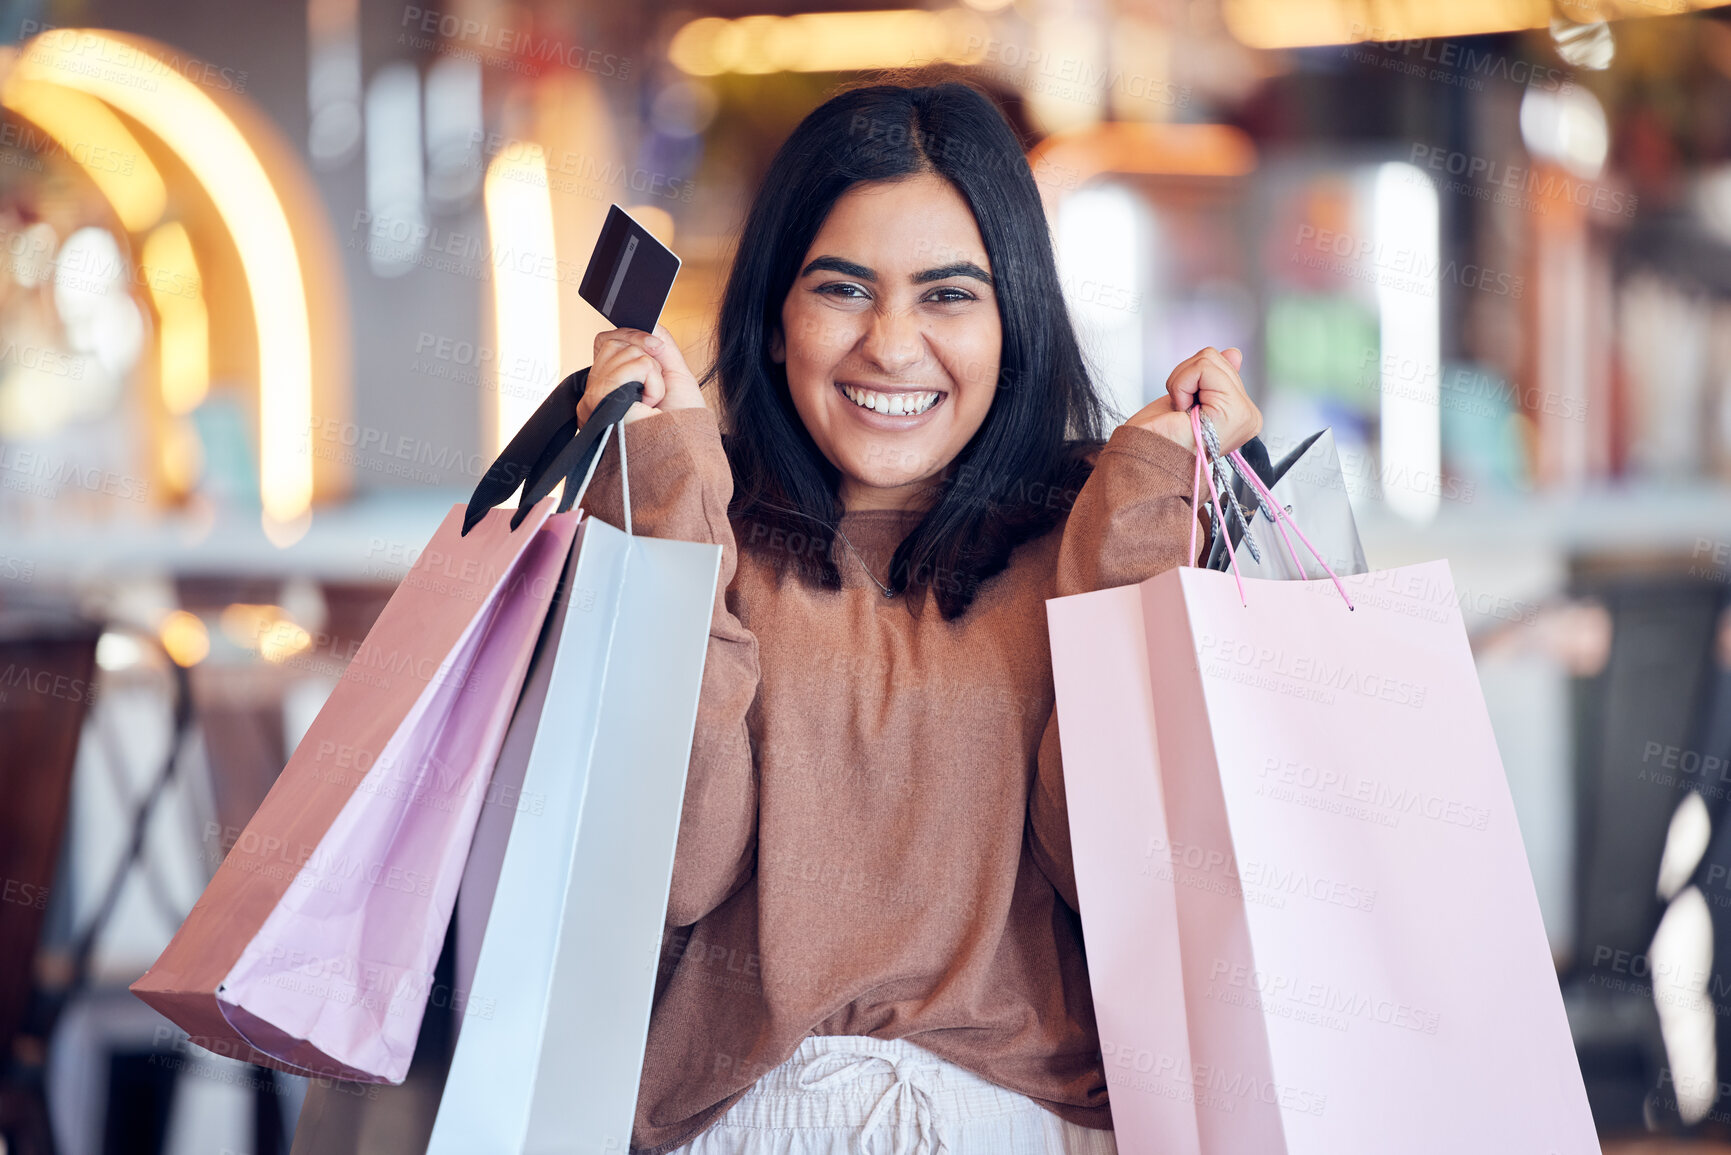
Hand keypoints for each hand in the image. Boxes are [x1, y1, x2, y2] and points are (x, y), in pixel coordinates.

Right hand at [579, 323, 704, 425]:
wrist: (687, 453)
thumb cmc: (682, 424)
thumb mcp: (675, 372)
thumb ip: (659, 343)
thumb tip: (647, 322)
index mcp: (611, 385)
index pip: (607, 340)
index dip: (633, 336)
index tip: (656, 350)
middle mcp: (596, 391)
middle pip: (612, 340)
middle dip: (646, 356)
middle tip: (656, 388)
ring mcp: (594, 397)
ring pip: (622, 349)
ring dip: (652, 373)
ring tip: (653, 401)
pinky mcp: (599, 401)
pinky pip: (629, 365)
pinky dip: (651, 380)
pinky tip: (649, 403)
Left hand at [1126, 346, 1260, 454]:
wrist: (1144, 460)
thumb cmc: (1158, 438)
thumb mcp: (1188, 396)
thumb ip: (1214, 376)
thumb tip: (1234, 353)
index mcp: (1241, 413)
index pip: (1221, 363)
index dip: (1191, 379)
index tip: (1185, 408)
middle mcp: (1249, 416)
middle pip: (1215, 357)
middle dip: (1186, 378)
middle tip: (1182, 410)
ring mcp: (1245, 415)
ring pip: (1208, 359)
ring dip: (1182, 382)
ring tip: (1182, 411)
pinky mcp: (1234, 411)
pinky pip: (1203, 368)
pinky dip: (1181, 384)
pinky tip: (1182, 410)